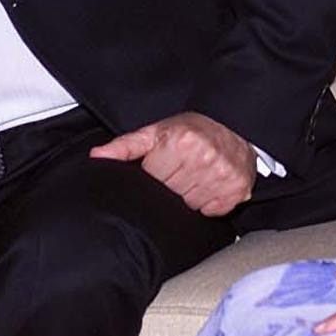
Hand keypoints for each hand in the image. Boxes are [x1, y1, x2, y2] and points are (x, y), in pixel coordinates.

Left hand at [87, 111, 252, 216]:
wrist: (235, 124)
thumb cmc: (194, 128)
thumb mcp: (156, 131)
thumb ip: (125, 146)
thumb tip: (98, 156)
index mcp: (180, 142)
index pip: (153, 179)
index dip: (156, 173)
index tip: (166, 163)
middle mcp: (203, 158)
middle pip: (171, 194)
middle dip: (173, 185)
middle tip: (181, 168)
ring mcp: (223, 175)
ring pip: (190, 205)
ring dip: (190, 195)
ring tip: (197, 174)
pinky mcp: (238, 189)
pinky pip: (212, 211)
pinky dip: (209, 203)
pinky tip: (210, 184)